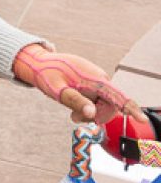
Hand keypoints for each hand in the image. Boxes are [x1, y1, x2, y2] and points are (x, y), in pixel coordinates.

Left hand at [13, 43, 148, 124]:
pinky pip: (97, 98)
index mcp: (93, 79)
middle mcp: (99, 78)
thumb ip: (74, 101)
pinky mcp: (92, 81)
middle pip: (110, 105)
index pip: (117, 96)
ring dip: (90, 111)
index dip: (131, 108)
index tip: (142, 120)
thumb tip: (91, 113)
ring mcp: (96, 79)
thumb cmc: (47, 75)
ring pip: (103, 103)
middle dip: (96, 115)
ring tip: (72, 114)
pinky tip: (73, 104)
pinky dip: (88, 105)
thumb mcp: (57, 90)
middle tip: (73, 118)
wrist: (39, 63)